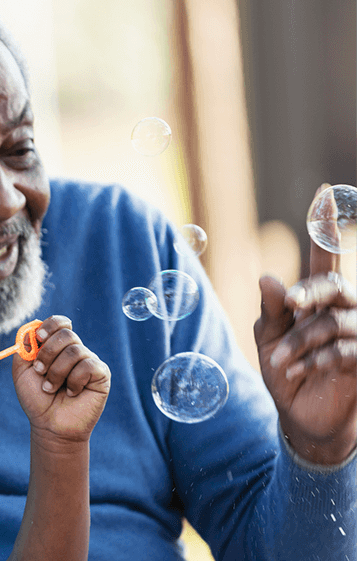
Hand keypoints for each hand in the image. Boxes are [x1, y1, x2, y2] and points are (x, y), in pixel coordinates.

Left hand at [12, 315, 110, 445]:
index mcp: (57, 347)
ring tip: (51, 388)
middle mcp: (74, 350)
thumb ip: (24, 349)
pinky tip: (71, 393)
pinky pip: (88, 366)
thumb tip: (31, 329)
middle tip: (39, 371)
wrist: (49, 425)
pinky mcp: (101, 374)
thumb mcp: (22, 372)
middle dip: (48, 352)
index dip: (50, 325)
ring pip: (75, 350)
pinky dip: (74, 381)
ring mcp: (89, 361)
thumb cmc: (36, 399)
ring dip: (57, 372)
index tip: (39, 338)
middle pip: (66, 333)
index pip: (60, 323)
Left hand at [254, 210, 356, 464]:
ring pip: (333, 322)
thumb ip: (272, 309)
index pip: (326, 256)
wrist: (302, 417)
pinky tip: (295, 372)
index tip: (323, 195)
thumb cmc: (285, 370)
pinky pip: (345, 351)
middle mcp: (344, 309)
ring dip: (300, 341)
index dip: (325, 227)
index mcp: (319, 298)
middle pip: (334, 285)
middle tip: (289, 306)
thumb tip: (266, 276)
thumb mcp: (269, 338)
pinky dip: (315, 361)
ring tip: (277, 361)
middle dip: (309, 293)